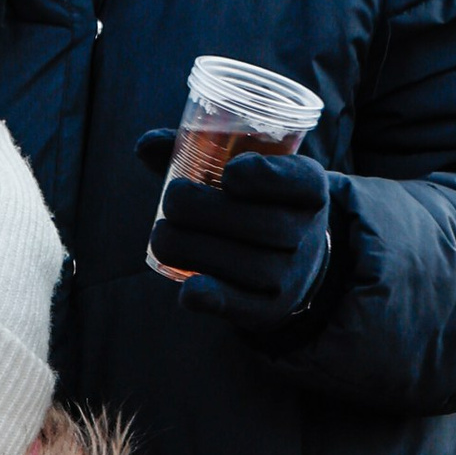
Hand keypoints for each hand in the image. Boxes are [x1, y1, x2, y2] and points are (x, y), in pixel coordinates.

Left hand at [137, 131, 333, 328]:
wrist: (289, 261)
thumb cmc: (253, 204)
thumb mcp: (245, 174)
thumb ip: (198, 153)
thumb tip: (145, 144)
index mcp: (310, 190)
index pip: (302, 183)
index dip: (266, 177)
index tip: (229, 172)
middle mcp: (308, 233)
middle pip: (264, 225)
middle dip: (208, 211)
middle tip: (170, 198)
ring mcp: (292, 276)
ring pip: (248, 265)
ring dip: (195, 248)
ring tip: (161, 235)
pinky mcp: (269, 310)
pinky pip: (243, 306)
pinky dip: (214, 297)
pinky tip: (187, 289)